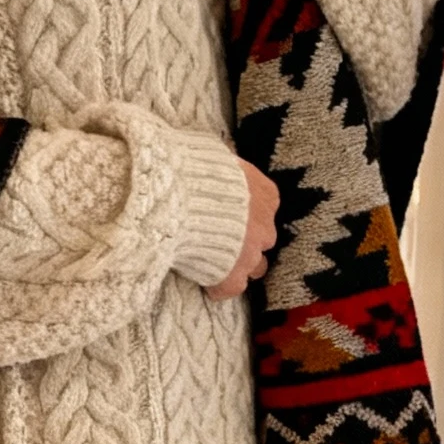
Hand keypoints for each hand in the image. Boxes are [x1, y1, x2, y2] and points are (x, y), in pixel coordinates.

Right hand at [206, 158, 279, 297]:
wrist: (178, 198)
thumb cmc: (193, 168)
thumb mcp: (214, 154)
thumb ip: (223, 167)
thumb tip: (211, 159)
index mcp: (265, 195)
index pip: (264, 209)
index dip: (245, 216)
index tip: (229, 216)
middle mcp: (265, 227)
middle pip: (263, 241)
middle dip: (246, 242)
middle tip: (220, 239)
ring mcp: (251, 256)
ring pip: (254, 268)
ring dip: (238, 266)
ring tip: (212, 261)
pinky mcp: (231, 278)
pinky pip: (229, 289)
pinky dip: (216, 286)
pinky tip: (201, 278)